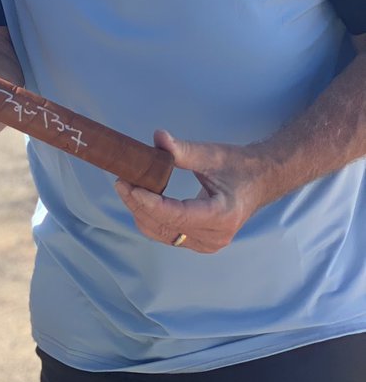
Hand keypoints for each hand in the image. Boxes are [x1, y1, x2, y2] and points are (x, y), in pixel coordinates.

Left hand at [114, 129, 266, 252]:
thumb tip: (158, 137)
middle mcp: (214, 237)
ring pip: (162, 234)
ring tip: (128, 186)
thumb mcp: (212, 155)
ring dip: (141, 212)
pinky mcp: (200, 242)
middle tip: (122, 180)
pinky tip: (142, 198)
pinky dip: (151, 218)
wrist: (260, 181)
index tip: (129, 186)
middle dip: (139, 205)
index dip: (149, 203)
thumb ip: (183, 150)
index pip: (177, 215)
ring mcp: (207, 244)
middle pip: (165, 227)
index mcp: (222, 216)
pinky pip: (168, 234)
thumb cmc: (239, 166)